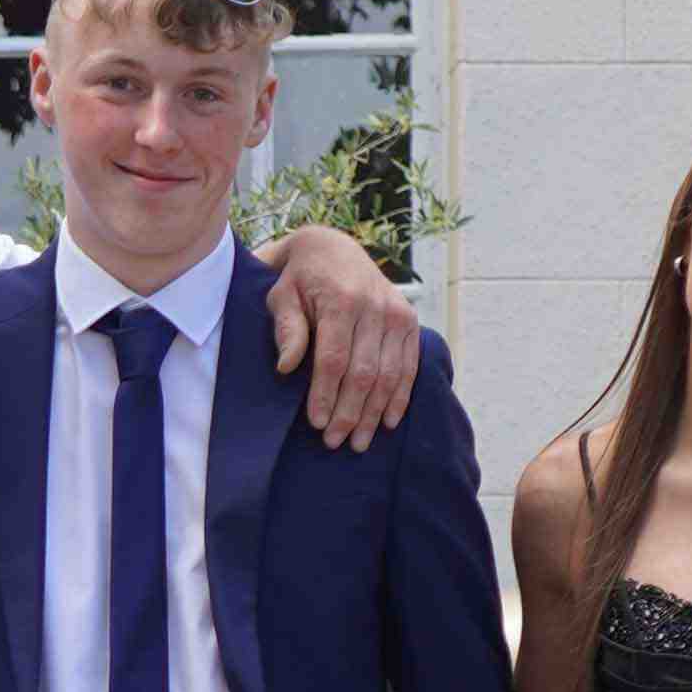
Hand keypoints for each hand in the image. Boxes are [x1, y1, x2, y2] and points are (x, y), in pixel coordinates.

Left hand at [258, 226, 422, 448]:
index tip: (317, 424)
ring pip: (389, 375)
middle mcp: (375, 306)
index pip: (334, 359)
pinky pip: (409, 366)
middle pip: (364, 373)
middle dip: (349, 412)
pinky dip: (400, 397)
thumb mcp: (281, 296)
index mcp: (341, 299)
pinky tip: (388, 421)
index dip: (326, 395)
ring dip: (374, 413)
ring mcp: (397, 314)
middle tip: (335, 442)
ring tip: (359, 442)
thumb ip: (287, 329)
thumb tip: (287, 367)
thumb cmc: (300, 279)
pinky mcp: (409, 321)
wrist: (334, 249)